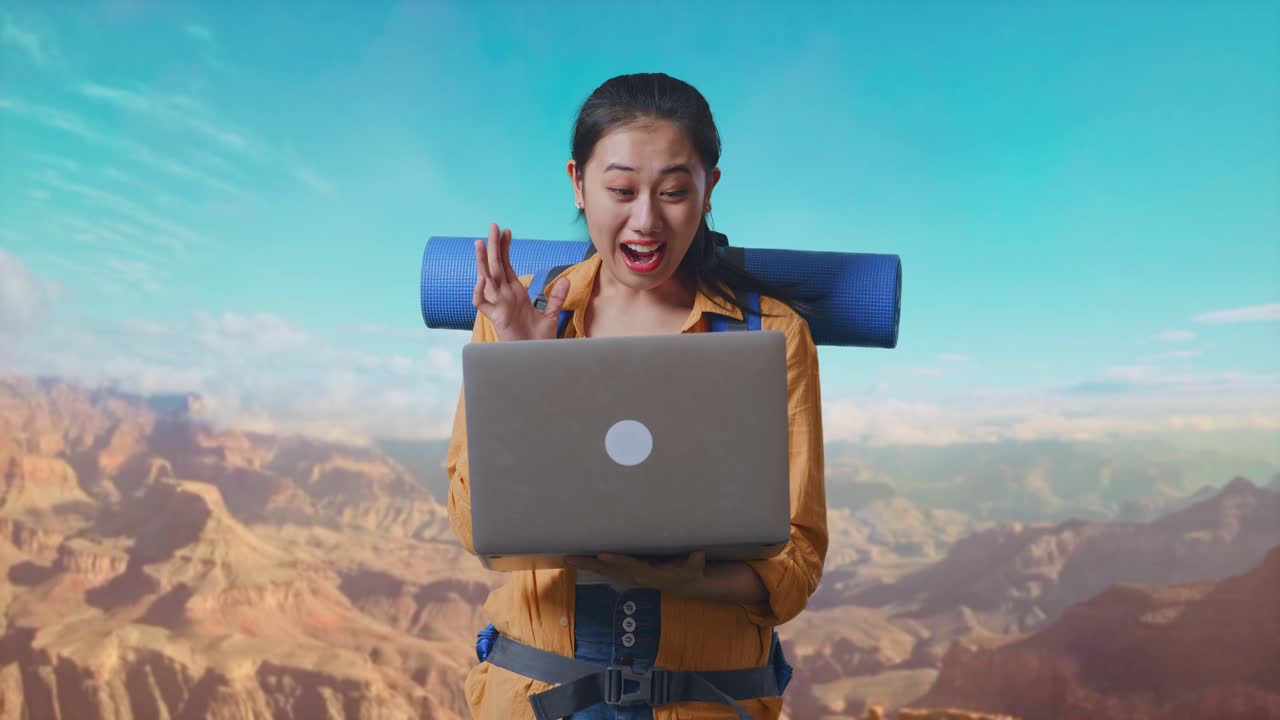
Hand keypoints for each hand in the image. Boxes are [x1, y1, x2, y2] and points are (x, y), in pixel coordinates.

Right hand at [472, 223, 570, 341]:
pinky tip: (483, 279)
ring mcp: (499, 306)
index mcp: (516, 293)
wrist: (536, 358)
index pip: (507, 265)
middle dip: (493, 247)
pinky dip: (480, 292)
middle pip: (496, 266)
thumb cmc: (539, 340)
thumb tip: (566, 280)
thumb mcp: (550, 316)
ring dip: (482, 262)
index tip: (506, 231)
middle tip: (493, 226)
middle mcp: (505, 296)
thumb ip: (555, 298)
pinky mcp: (496, 318)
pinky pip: (482, 304)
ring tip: (479, 243)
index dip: (505, 249)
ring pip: (486, 280)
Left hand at [565, 551, 707, 592]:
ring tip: (568, 558)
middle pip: (609, 570)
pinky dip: (593, 566)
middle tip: (570, 558)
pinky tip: (581, 560)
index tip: (602, 555)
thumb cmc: (687, 574)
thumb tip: (699, 554)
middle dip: (590, 564)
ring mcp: (629, 577)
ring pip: (604, 571)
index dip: (616, 560)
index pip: (629, 565)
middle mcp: (634, 577)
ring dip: (586, 565)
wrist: (682, 585)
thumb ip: (696, 563)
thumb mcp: (694, 570)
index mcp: (647, 574)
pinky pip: (607, 570)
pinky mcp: (628, 575)